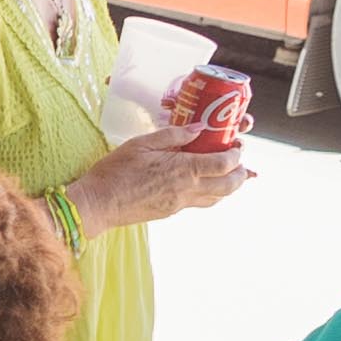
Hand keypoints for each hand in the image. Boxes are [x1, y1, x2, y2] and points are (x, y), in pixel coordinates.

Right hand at [65, 137, 250, 231]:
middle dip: (241, 174)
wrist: (99, 204)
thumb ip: (173, 135)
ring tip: (230, 175)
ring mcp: (180, 204)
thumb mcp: (143, 143)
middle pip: (228, 186)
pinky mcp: (170, 212)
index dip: (236, 155)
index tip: (237, 145)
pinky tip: (205, 185)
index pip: (224, 164)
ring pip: (217, 198)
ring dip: (228, 187)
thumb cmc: (116, 171)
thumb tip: (198, 128)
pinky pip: (199, 203)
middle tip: (241, 162)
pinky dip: (210, 194)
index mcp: (183, 170)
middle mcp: (187, 190)